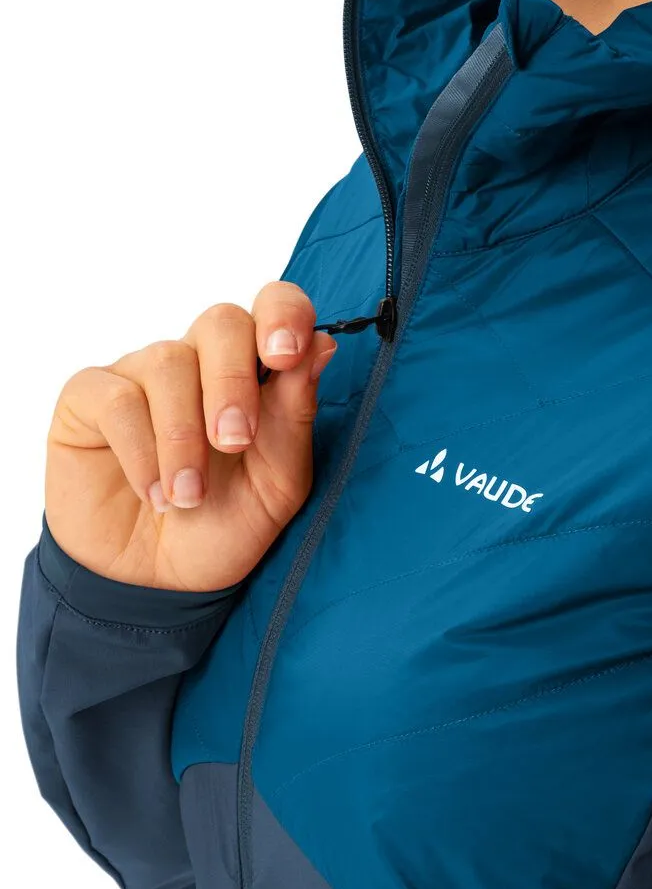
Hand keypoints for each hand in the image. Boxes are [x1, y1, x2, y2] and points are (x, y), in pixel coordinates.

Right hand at [43, 282, 337, 591]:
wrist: (156, 582)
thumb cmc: (224, 524)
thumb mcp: (278, 483)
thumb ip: (297, 415)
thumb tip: (323, 345)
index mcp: (257, 369)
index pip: (274, 305)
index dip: (283, 315)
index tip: (286, 356)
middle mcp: (200, 359)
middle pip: (221, 321)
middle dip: (233, 382)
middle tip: (235, 443)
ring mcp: (143, 373)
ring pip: (168, 361)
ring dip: (183, 436)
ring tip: (188, 497)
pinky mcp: (90, 397)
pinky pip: (117, 397)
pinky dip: (141, 449)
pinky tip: (154, 492)